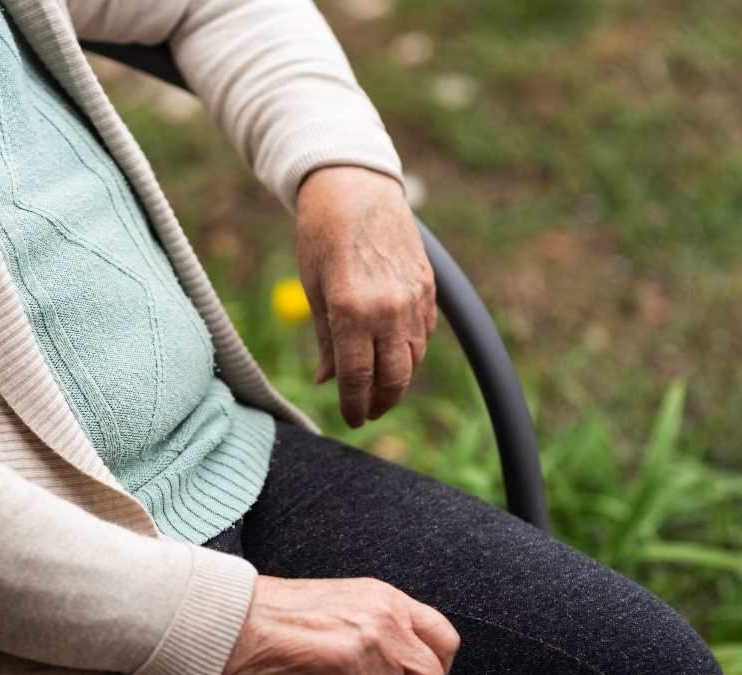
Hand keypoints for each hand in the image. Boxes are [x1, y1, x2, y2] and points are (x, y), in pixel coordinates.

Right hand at [221, 575, 459, 674]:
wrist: (235, 616)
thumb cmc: (279, 612)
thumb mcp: (344, 602)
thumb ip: (381, 622)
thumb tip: (411, 660)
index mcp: (388, 597)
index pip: (446, 638)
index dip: (436, 667)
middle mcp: (385, 617)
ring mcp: (368, 643)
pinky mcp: (345, 668)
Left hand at [296, 165, 436, 426]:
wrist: (355, 186)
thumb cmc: (322, 236)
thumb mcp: (314, 290)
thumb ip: (325, 340)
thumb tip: (326, 380)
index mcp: (352, 311)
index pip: (358, 378)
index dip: (354, 405)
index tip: (351, 420)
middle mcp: (388, 308)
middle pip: (394, 378)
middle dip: (381, 402)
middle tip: (368, 413)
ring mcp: (414, 297)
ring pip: (414, 358)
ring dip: (398, 380)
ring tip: (381, 390)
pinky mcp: (428, 286)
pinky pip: (424, 333)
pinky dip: (411, 351)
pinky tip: (395, 355)